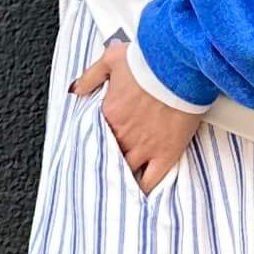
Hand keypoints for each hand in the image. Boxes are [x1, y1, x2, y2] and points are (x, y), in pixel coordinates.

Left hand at [69, 37, 202, 194]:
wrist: (178, 63)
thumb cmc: (148, 59)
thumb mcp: (110, 60)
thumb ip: (90, 77)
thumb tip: (75, 89)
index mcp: (108, 114)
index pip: (95, 136)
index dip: (96, 143)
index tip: (96, 148)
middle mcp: (122, 135)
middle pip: (109, 156)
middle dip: (108, 162)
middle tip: (106, 170)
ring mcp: (144, 147)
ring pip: (126, 171)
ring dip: (123, 176)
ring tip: (121, 184)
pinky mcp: (166, 153)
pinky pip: (152, 180)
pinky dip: (144, 188)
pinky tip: (140, 194)